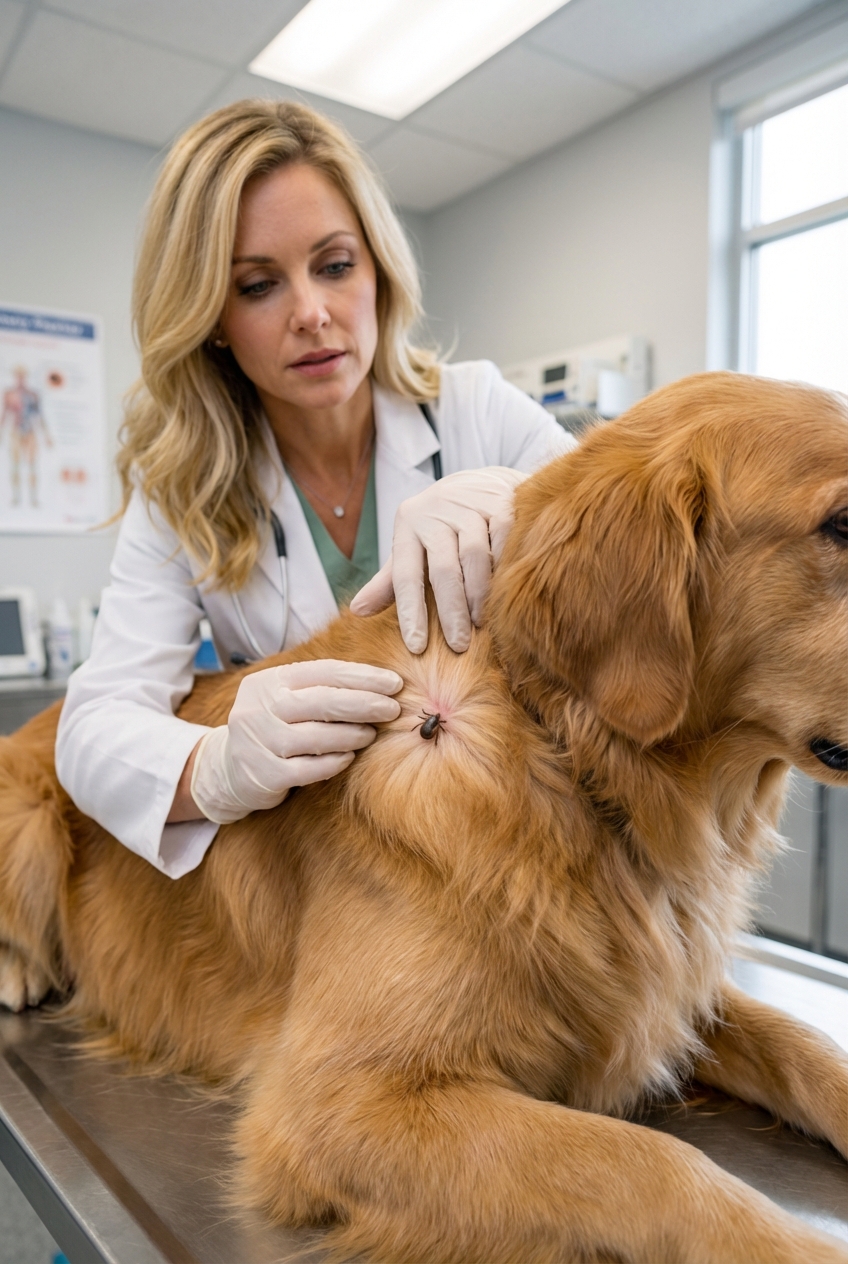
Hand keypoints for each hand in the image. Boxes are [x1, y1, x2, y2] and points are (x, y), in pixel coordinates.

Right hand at [190, 660, 402, 823]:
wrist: (228, 768)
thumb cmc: (273, 726)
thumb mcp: (286, 697)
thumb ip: (321, 687)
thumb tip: (380, 683)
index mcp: (269, 681)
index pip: (323, 672)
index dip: (362, 677)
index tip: (394, 683)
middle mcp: (259, 708)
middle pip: (321, 701)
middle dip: (363, 704)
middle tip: (392, 709)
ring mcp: (258, 742)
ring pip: (316, 736)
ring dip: (351, 734)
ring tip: (371, 734)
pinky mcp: (263, 775)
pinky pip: (308, 769)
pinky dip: (334, 762)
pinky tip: (349, 757)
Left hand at [349, 467, 526, 653]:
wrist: (479, 482)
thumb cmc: (441, 528)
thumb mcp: (412, 550)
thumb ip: (389, 582)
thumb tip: (356, 612)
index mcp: (408, 525)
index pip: (405, 574)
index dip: (410, 612)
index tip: (416, 646)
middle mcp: (434, 511)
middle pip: (442, 568)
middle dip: (450, 610)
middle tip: (458, 645)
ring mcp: (469, 504)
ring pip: (474, 554)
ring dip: (479, 593)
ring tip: (481, 624)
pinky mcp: (500, 500)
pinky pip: (503, 538)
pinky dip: (504, 566)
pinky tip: (504, 591)